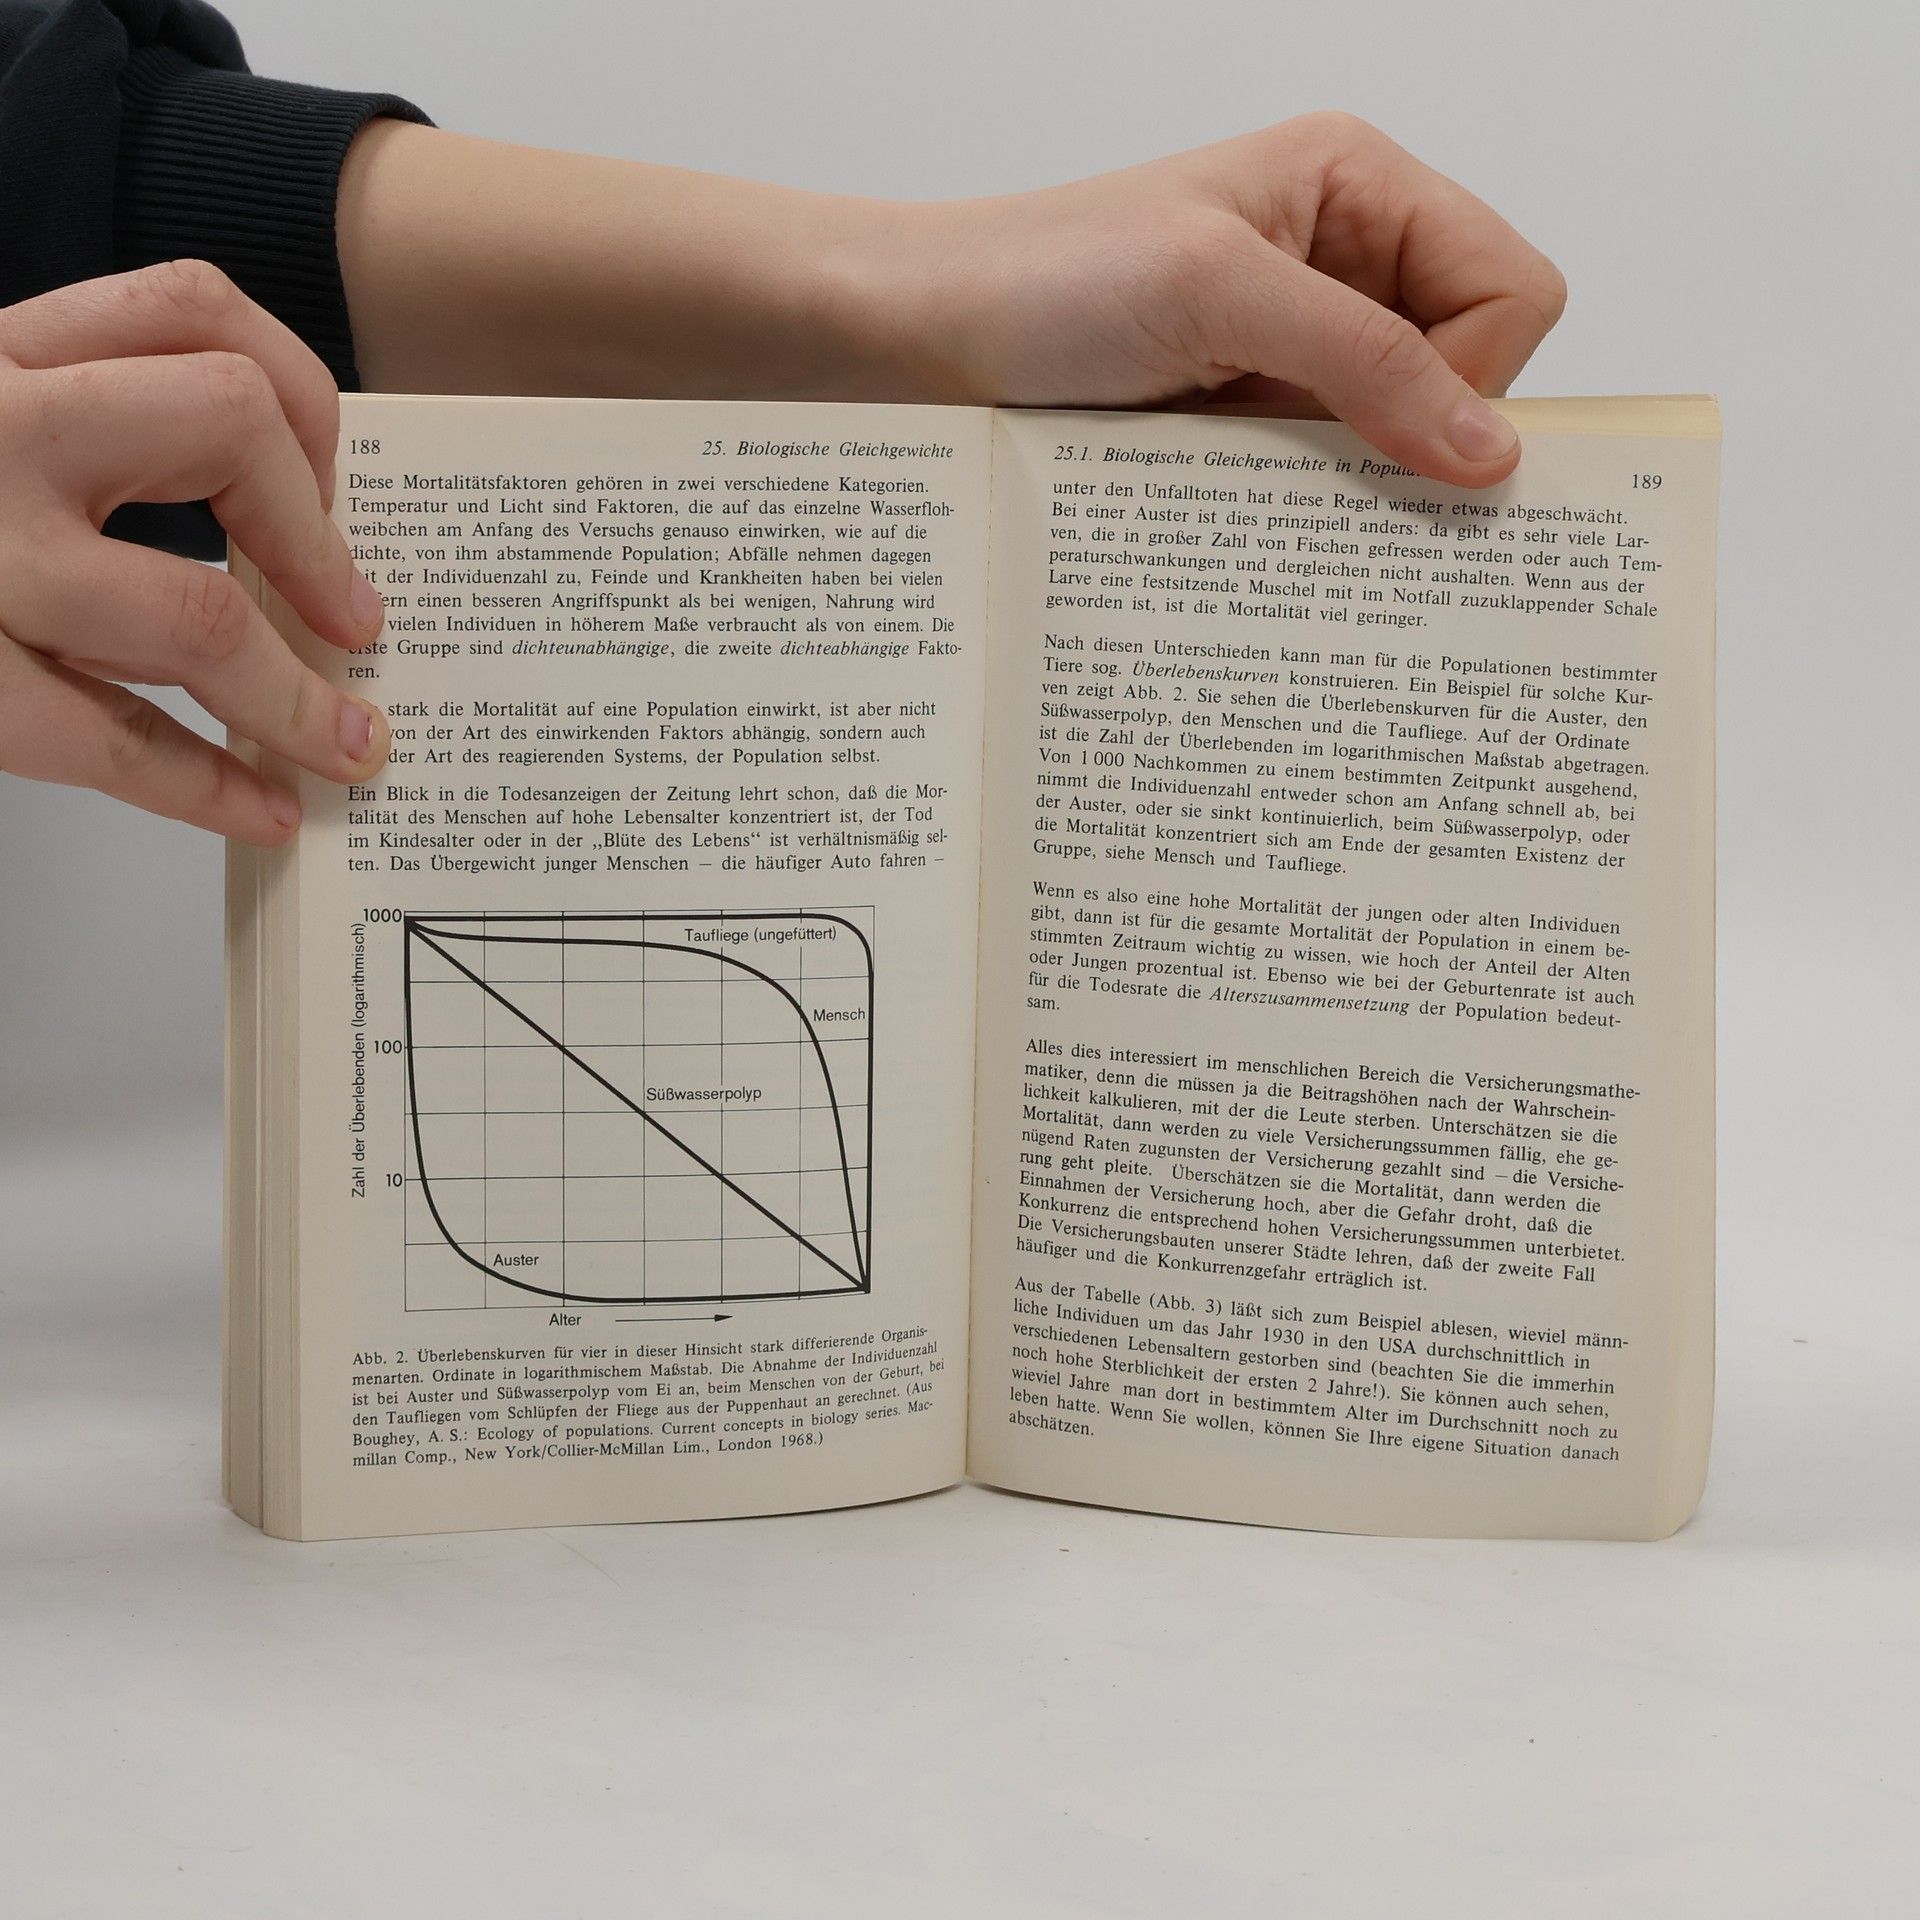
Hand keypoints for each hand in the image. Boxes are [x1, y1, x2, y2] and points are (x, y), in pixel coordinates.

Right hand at [0, 262, 388, 843]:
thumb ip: (91, 435)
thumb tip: (286, 539)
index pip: (193, 309)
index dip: (303, 399)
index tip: (334, 484)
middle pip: (227, 424)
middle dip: (317, 535)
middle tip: (353, 617)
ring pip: (188, 607)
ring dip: (292, 694)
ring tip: (345, 744)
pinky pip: (107, 738)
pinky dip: (205, 786)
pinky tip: (260, 807)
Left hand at [335, 115, 1559, 493]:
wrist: (907, 342)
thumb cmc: (1039, 280)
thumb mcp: (1217, 295)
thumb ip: (1368, 363)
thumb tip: (1494, 457)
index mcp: (1356, 187)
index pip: (1513, 290)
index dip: (1474, 373)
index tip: (1390, 430)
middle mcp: (1338, 262)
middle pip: (1469, 373)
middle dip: (1413, 435)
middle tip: (1319, 474)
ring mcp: (1289, 350)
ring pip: (1396, 441)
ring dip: (1345, 483)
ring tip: (1252, 486)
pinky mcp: (1240, 422)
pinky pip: (1320, 480)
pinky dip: (1295, 509)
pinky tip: (1236, 512)